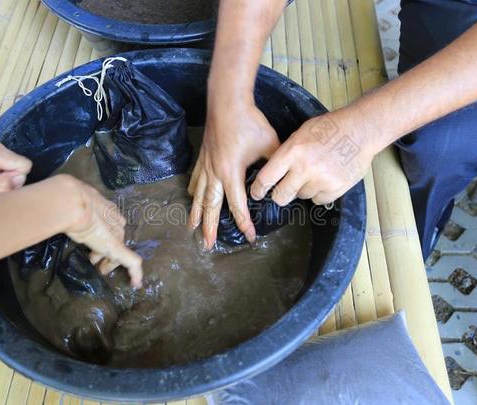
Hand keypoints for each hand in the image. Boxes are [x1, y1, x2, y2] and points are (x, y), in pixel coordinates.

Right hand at [63, 176, 142, 287]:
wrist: (75, 205)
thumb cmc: (70, 205)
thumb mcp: (71, 212)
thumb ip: (70, 215)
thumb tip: (55, 215)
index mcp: (107, 212)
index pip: (111, 228)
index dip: (103, 239)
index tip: (94, 249)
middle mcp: (115, 223)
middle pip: (116, 240)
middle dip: (106, 254)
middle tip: (96, 264)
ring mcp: (117, 236)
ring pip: (120, 251)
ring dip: (111, 263)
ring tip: (101, 271)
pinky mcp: (118, 249)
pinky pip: (132, 263)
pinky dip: (136, 274)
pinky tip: (136, 284)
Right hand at [188, 102, 279, 248]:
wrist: (227, 102)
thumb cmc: (249, 122)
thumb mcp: (270, 144)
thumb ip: (276, 165)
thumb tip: (284, 179)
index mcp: (232, 173)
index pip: (238, 205)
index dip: (244, 223)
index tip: (250, 237)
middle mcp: (215, 173)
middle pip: (211, 207)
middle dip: (209, 228)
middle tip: (207, 245)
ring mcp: (206, 165)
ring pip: (199, 196)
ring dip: (196, 215)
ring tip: (193, 230)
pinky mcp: (202, 157)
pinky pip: (195, 180)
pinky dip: (193, 193)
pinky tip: (192, 200)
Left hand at [251, 111, 375, 205]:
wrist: (361, 130)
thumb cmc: (330, 128)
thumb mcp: (301, 133)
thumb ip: (287, 153)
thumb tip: (273, 172)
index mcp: (293, 151)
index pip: (266, 178)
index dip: (258, 189)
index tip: (256, 193)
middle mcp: (305, 168)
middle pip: (281, 196)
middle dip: (280, 195)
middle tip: (284, 190)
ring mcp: (322, 180)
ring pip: (302, 197)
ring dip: (304, 189)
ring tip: (316, 172)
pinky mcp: (336, 188)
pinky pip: (319, 200)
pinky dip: (320, 193)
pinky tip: (326, 178)